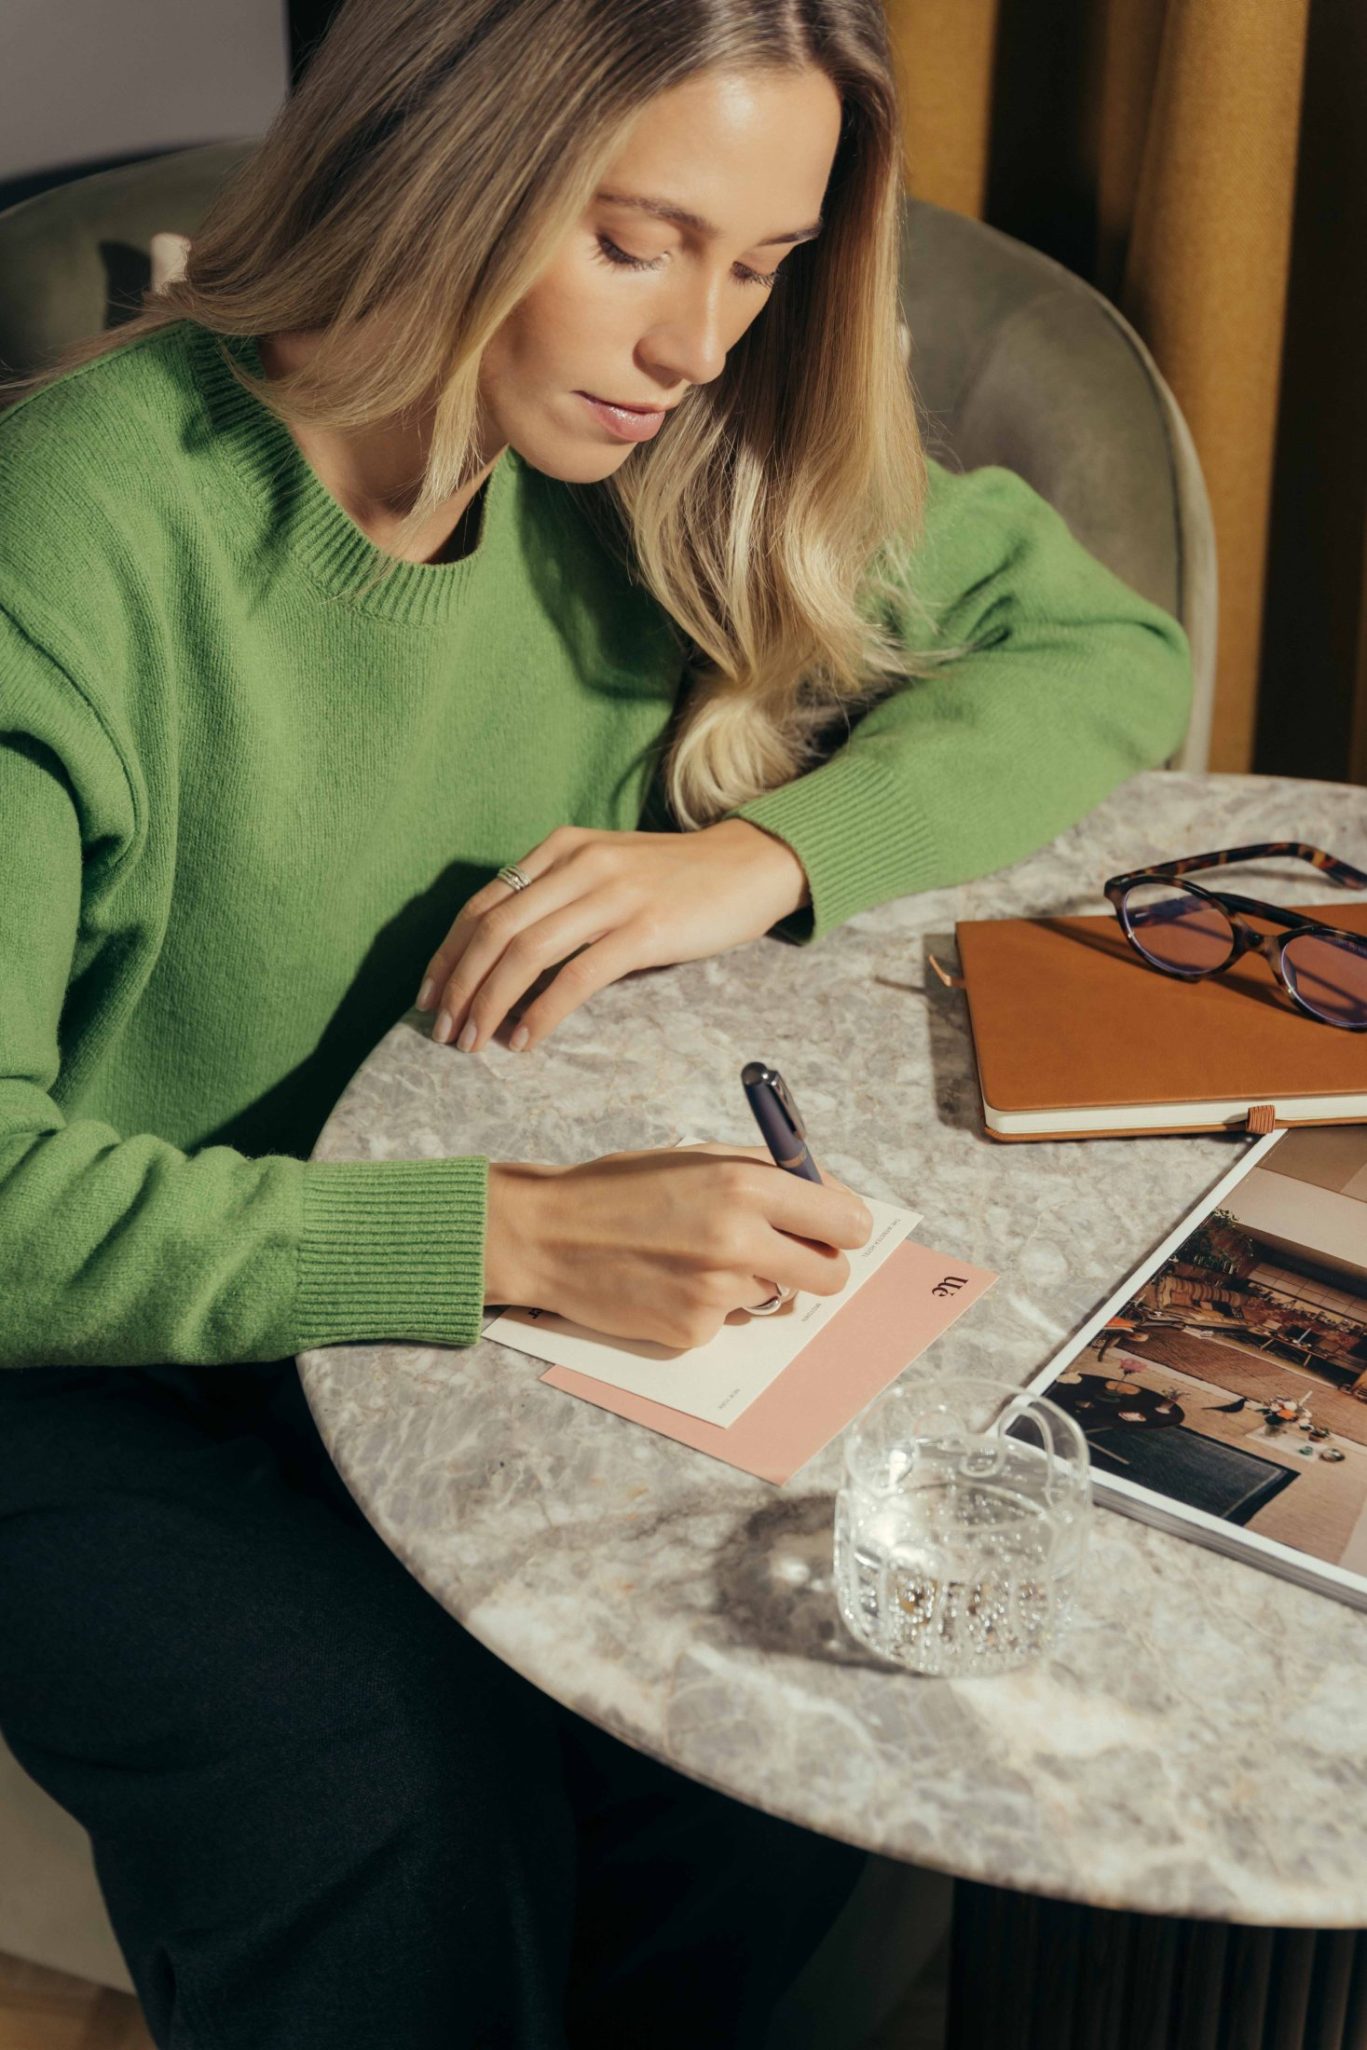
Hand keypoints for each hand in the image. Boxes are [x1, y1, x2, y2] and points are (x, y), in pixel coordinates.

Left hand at [415, 820, 809, 1052]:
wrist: (751, 866)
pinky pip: (577, 976)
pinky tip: (525, 1038)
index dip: (447, 954)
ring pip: (526, 952)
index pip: (483, 903)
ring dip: (490, 1003)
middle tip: (444, 1032)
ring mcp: (612, 895)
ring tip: (475, 1042)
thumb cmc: (676, 880)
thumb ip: (560, 898)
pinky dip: (542, 1012)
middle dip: (459, 985)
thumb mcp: (607, 871)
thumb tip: (504, 958)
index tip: (427, 996)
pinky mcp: (645, 929)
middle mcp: (579, 864)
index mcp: (561, 848)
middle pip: (494, 929)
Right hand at [485, 1141, 873, 1348]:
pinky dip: (710, 1305)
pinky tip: (670, 1283)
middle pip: (831, 1274)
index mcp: (744, 1186)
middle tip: (787, 1252)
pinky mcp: (694, 1331)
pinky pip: (731, 1320)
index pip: (846, 1219)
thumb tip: (826, 1195)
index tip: (835, 1226)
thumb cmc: (621, 1189)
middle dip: (818, 1264)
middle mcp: (738, 1241)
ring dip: (753, 1281)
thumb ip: (766, 1174)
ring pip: (777, 1296)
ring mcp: (716, 1293)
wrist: (547, 1235)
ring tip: (697, 1258)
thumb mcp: (697, 1159)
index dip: (845, 1224)